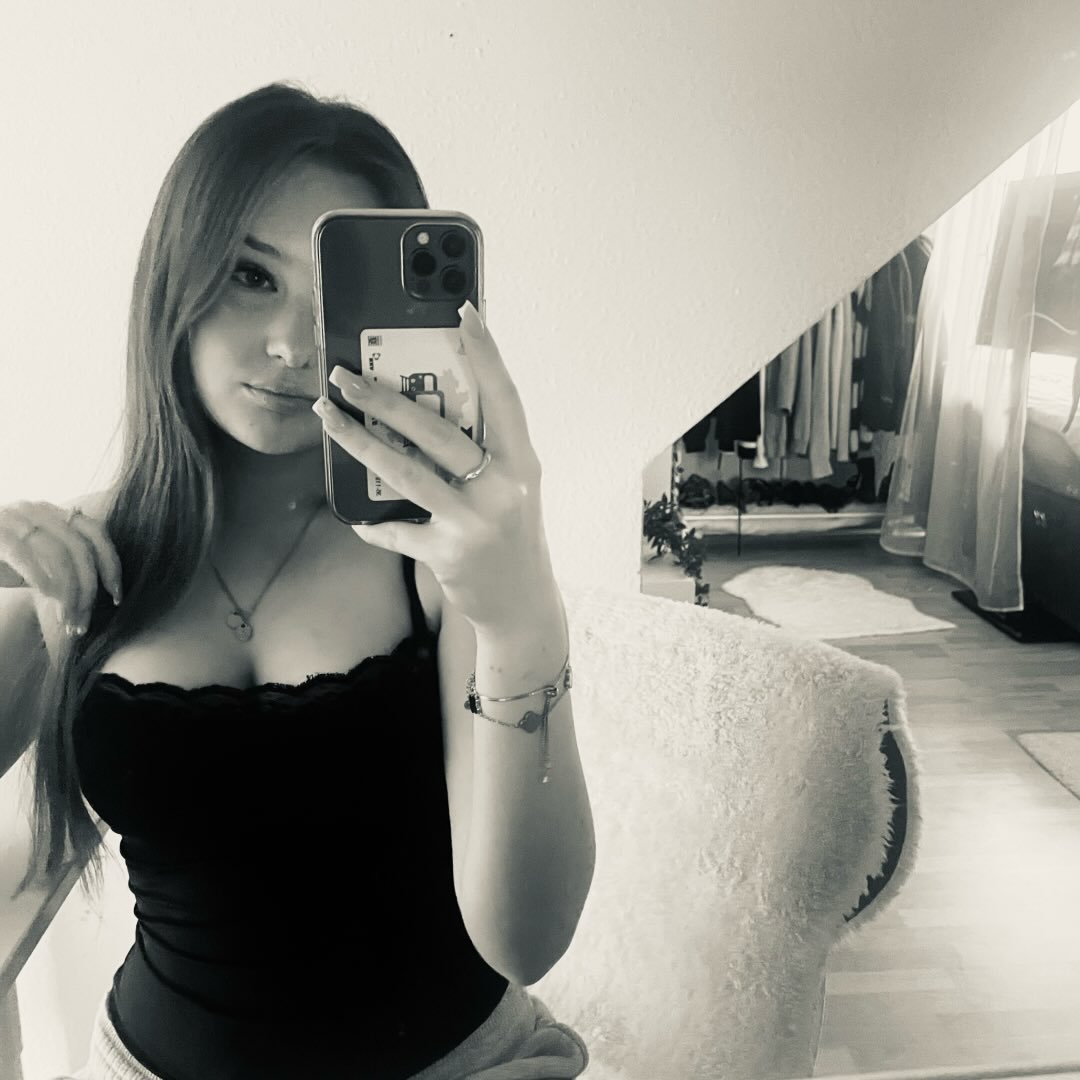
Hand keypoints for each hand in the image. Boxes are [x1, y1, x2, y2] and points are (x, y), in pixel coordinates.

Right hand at [0, 500, 122, 637]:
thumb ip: (63, 565)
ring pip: (60, 554)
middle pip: (82, 548)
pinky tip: (48, 600)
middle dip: (90, 589)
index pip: (95, 532)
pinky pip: (26, 556)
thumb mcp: (35, 561)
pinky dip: (43, 580)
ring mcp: (13, 519)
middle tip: (85, 621)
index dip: (111, 563)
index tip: (116, 595)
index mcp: (51, 512)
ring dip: (69, 593)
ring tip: (68, 621)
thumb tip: (99, 590)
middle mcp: (36, 509)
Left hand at [313, 300, 555, 632]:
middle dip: (384, 398)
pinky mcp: (448, 554)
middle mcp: (504, 488)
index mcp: (523, 462)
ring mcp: (476, 522)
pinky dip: (373, 524)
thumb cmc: (511, 535)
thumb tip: (426, 406)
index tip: (463, 309)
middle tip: (343, 374)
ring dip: (359, 441)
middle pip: (437, 430)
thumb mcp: (511, 488)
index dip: (485, 352)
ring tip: (327, 414)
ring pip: (406, 471)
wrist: (523, 605)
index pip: (504, 396)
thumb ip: (483, 452)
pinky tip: (357, 517)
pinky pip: (396, 530)